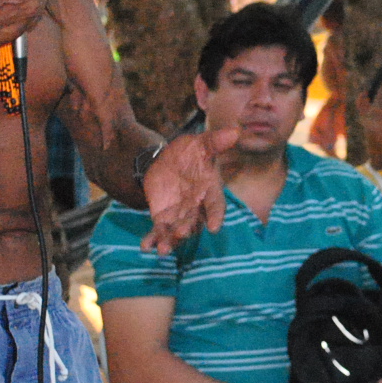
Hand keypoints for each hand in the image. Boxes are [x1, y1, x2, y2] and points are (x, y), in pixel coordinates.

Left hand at [142, 129, 238, 253]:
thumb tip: (235, 132)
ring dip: (170, 241)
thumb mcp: (200, 144)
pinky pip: (159, 231)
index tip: (214, 227)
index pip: (216, 206)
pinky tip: (146, 247)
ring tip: (163, 250)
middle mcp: (197, 208)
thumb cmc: (190, 153)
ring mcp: (180, 215)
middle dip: (187, 228)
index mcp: (210, 192)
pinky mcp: (163, 218)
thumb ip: (215, 141)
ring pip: (176, 232)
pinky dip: (153, 240)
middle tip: (182, 234)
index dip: (215, 216)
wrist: (168, 161)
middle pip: (194, 222)